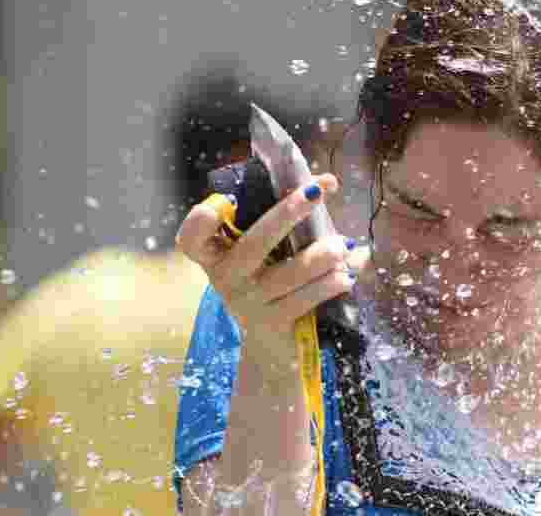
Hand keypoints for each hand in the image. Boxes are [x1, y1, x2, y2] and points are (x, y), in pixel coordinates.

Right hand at [175, 173, 368, 366]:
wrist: (269, 347)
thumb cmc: (273, 285)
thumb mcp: (270, 257)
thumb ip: (295, 228)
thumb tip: (335, 194)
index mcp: (217, 255)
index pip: (193, 238)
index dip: (200, 221)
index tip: (225, 202)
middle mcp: (225, 278)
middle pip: (254, 242)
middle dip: (288, 212)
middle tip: (317, 191)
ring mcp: (247, 303)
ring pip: (289, 272)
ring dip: (322, 255)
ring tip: (343, 246)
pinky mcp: (271, 323)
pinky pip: (304, 298)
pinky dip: (329, 284)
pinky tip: (347, 277)